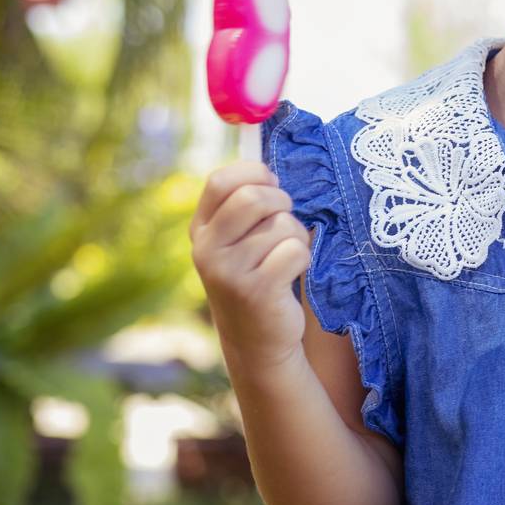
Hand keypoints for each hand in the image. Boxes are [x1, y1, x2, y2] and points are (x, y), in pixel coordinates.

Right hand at [189, 161, 312, 373]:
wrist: (258, 339)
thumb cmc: (259, 275)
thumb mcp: (240, 239)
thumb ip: (247, 205)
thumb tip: (270, 165)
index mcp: (201, 229)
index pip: (221, 180)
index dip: (255, 174)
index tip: (271, 185)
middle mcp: (206, 249)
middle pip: (253, 197)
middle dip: (281, 203)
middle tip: (284, 223)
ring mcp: (227, 271)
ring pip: (282, 225)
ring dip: (296, 237)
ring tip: (284, 259)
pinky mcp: (255, 290)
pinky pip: (296, 250)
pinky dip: (303, 258)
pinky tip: (289, 276)